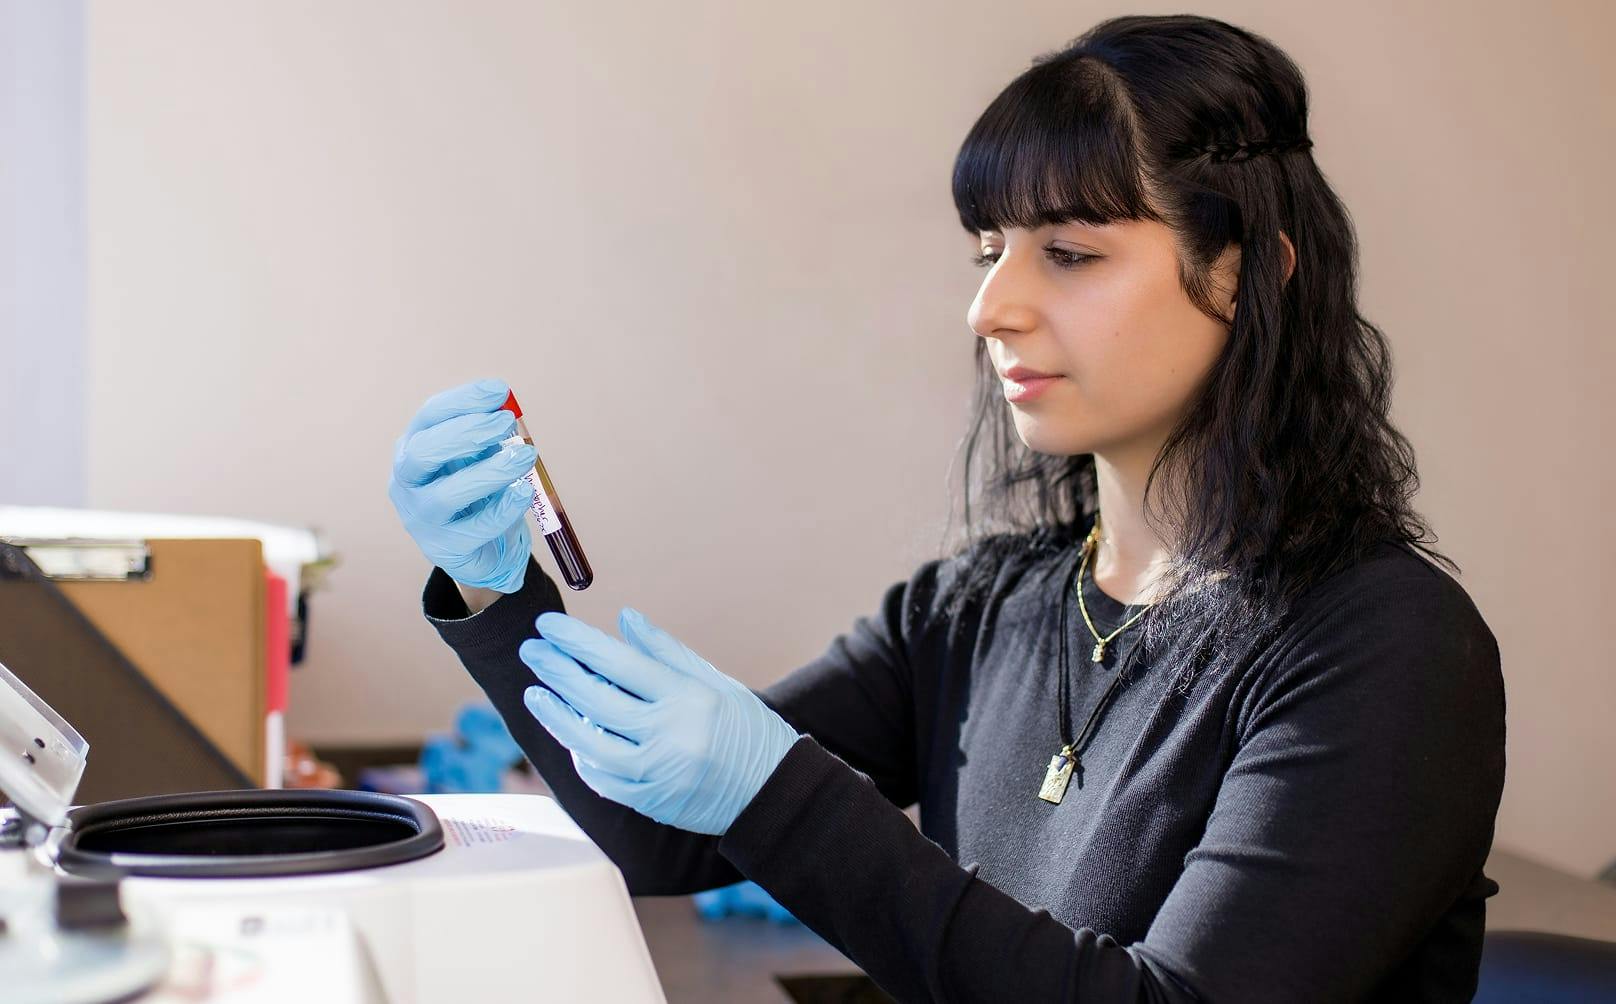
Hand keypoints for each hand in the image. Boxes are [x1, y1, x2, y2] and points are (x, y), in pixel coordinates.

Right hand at [388, 379, 537, 592]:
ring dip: (490, 472)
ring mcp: (422, 518)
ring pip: (447, 494)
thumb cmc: (477, 492)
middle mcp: (407, 482)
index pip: (429, 417)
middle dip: (466, 433)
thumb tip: (508, 414)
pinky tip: (523, 492)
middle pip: (423, 453)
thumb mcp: (478, 457)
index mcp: (413, 447)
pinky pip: (475, 528)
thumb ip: (488, 437)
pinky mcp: (445, 548)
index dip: (463, 401)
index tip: (499, 391)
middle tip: (506, 423)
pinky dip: (503, 508)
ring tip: (524, 458)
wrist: (480, 549)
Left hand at [519, 607, 799, 834]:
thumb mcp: (715, 682)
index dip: (577, 641)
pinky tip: (571, 733)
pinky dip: (582, 754)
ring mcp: (656, 773)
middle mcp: (669, 735)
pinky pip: (601, 778)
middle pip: (594, 698)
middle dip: (556, 670)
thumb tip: (624, 619)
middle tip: (531, 650)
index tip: (548, 626)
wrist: (773, 794)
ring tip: (536, 691)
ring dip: (556, 715)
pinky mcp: (649, 802)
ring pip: (588, 742)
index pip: (618, 662)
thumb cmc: (747, 729)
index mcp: (687, 698)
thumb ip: (666, 652)